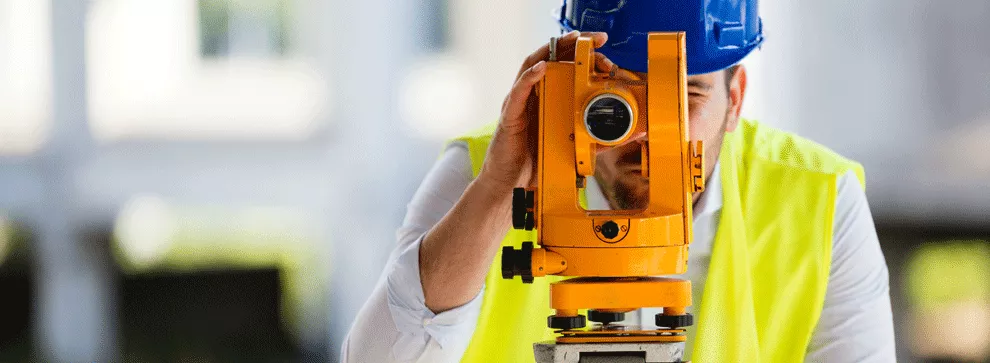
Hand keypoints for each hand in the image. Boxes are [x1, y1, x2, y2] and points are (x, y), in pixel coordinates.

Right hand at [477, 31, 615, 190]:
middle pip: (551, 59)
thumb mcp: (572, 147)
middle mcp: (533, 96)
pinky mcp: (510, 114)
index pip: (565, 68)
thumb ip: (594, 138)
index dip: (584, 55)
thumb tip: (624, 134)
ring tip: (571, 40)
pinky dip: (530, 76)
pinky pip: (518, 90)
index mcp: (548, 99)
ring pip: (533, 65)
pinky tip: (543, 67)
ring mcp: (519, 102)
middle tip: (595, 38)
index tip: (604, 50)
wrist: (512, 184)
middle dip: (573, 44)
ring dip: (552, 49)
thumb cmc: (536, 164)